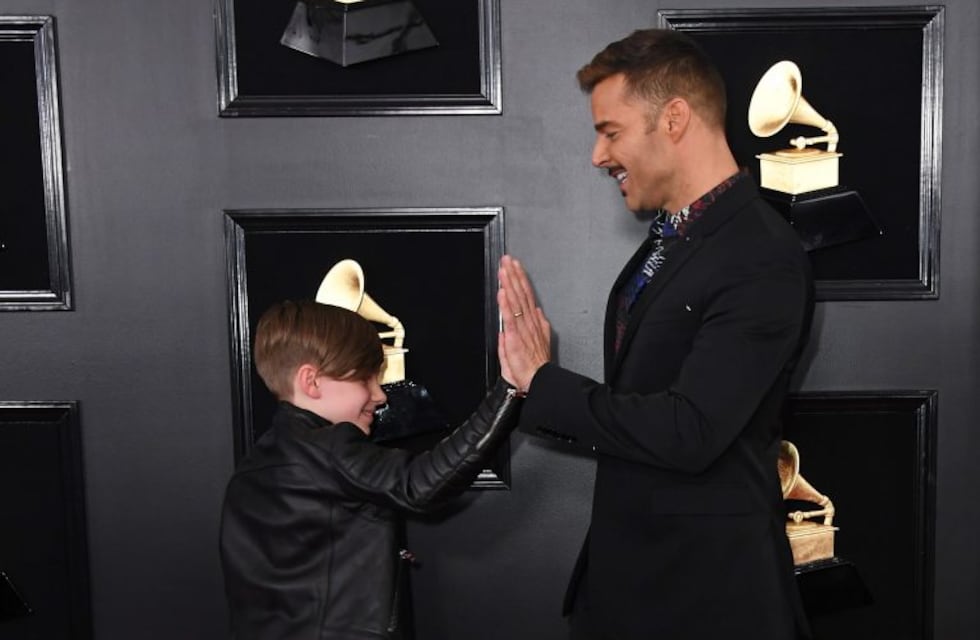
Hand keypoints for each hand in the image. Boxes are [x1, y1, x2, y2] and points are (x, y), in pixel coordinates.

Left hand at [497, 255, 550, 391]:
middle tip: (508, 260)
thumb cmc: (534, 366)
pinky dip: (506, 303)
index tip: (515, 267)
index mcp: (533, 323)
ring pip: (516, 301)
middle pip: (521, 294)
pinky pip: (510, 316)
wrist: (537, 381)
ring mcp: (523, 328)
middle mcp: (529, 322)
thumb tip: (536, 312)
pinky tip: (503, 291)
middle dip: (514, 275)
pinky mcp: (515, 336)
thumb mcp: (538, 342)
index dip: (521, 280)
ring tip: (504, 269)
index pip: (526, 296)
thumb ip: (537, 325)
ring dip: (509, 284)